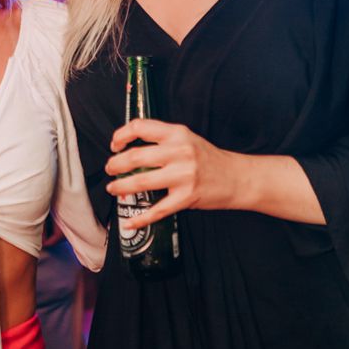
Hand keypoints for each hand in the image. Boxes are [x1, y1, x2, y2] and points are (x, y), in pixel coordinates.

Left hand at [104, 118, 236, 227]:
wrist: (237, 177)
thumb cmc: (208, 159)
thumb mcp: (187, 139)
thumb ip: (163, 140)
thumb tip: (129, 148)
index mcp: (177, 133)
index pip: (140, 127)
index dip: (121, 136)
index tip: (114, 145)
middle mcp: (179, 152)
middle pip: (135, 156)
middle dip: (115, 165)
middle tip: (110, 169)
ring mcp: (183, 175)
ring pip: (141, 181)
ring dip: (121, 187)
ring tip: (114, 189)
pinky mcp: (187, 197)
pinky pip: (157, 210)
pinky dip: (140, 219)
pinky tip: (129, 222)